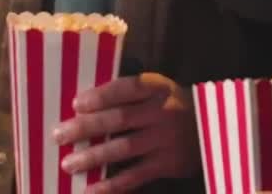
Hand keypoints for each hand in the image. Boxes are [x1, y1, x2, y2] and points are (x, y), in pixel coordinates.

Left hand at [53, 72, 199, 193]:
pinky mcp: (167, 164)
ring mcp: (165, 139)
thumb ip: (130, 95)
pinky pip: (135, 175)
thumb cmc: (173, 105)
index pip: (126, 89)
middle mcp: (162, 112)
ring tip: (69, 164)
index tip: (77, 104)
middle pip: (119, 119)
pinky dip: (112, 185)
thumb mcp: (159, 90)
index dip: (101, 96)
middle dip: (86, 128)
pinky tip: (92, 190)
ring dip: (93, 157)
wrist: (212, 128)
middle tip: (59, 135)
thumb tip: (84, 107)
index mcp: (157, 88)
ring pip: (123, 148)